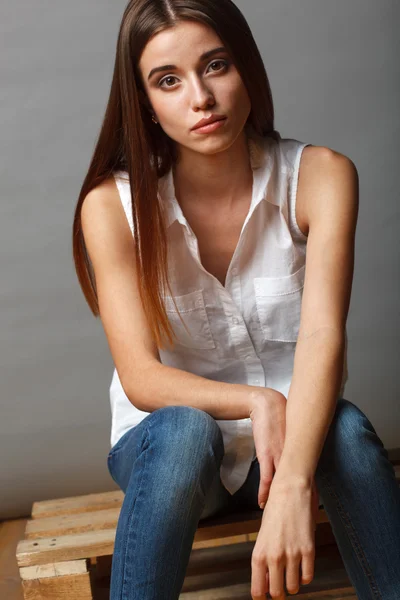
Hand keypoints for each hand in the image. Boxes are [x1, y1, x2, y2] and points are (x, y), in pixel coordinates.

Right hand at [249, 390, 320, 525]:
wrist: (267, 404)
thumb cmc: (279, 419)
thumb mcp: (292, 435)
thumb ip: (297, 448)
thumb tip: (299, 459)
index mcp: (299, 453)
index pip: (308, 478)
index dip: (312, 495)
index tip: (314, 510)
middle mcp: (292, 458)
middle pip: (299, 485)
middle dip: (302, 504)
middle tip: (304, 522)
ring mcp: (279, 457)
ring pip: (282, 485)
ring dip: (280, 502)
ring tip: (280, 518)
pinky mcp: (266, 455)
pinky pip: (266, 479)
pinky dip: (264, 492)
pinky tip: (263, 504)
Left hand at [251, 477, 315, 598]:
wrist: (290, 488)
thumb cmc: (275, 508)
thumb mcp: (263, 534)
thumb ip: (264, 558)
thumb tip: (267, 580)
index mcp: (259, 553)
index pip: (258, 590)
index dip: (261, 598)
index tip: (264, 598)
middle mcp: (274, 557)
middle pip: (277, 593)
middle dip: (278, 593)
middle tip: (280, 587)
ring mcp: (292, 554)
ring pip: (293, 587)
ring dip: (293, 585)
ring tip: (291, 575)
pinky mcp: (308, 550)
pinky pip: (308, 576)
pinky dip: (305, 576)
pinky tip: (302, 568)